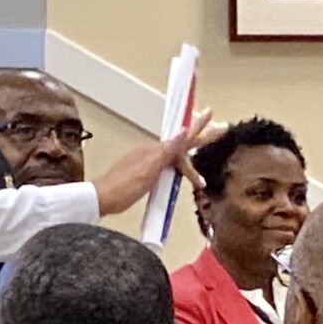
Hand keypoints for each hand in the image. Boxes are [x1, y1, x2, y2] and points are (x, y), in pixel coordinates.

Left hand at [93, 110, 214, 217]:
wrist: (103, 198)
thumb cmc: (124, 187)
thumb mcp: (150, 169)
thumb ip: (169, 150)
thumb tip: (184, 131)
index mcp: (156, 150)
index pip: (185, 139)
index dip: (202, 131)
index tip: (219, 125)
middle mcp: (151, 152)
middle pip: (180, 146)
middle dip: (199, 140)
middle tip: (218, 131)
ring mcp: (146, 161)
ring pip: (173, 157)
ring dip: (187, 164)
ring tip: (197, 176)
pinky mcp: (142, 172)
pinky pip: (165, 165)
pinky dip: (176, 168)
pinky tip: (177, 173)